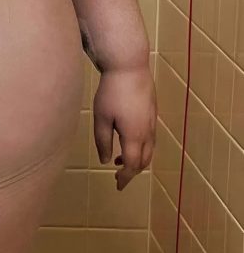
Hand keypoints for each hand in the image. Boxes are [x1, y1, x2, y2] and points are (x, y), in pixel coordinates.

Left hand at [93, 66, 156, 190]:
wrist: (130, 67)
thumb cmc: (112, 91)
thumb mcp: (102, 117)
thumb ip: (103, 141)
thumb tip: (106, 160)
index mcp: (135, 135)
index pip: (133, 165)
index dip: (126, 178)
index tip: (117, 185)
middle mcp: (147, 132)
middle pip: (144, 160)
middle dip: (133, 172)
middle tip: (119, 178)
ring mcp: (152, 122)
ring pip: (149, 150)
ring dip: (137, 159)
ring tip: (120, 161)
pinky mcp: (152, 113)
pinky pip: (150, 138)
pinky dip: (141, 147)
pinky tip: (127, 141)